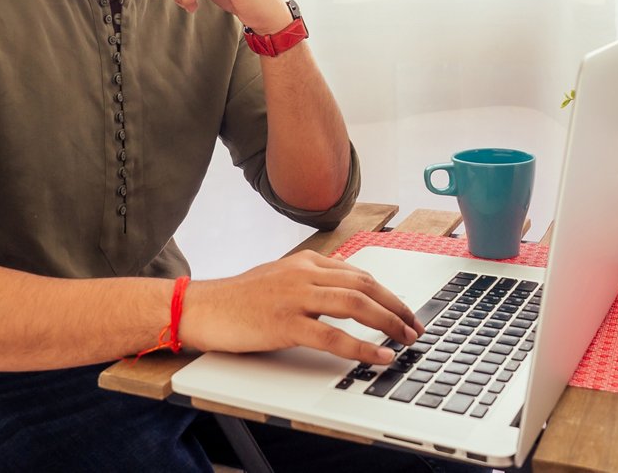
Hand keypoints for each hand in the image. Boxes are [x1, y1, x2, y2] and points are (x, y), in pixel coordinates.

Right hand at [178, 251, 423, 364]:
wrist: (202, 307)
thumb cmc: (239, 298)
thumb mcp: (280, 277)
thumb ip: (312, 281)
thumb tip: (346, 292)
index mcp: (306, 261)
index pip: (359, 274)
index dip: (388, 294)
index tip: (405, 311)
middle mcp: (305, 273)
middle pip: (365, 286)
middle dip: (397, 307)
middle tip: (415, 327)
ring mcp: (296, 297)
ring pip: (356, 305)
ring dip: (388, 323)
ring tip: (405, 339)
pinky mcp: (285, 324)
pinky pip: (334, 336)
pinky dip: (362, 348)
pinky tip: (379, 356)